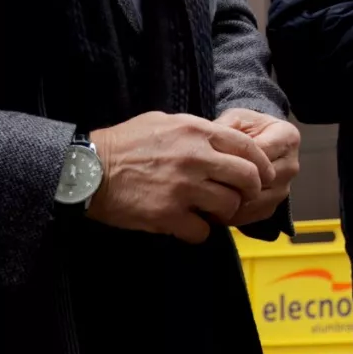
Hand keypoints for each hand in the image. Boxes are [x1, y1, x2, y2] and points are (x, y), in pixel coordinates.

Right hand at [86, 111, 273, 243]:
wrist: (89, 170)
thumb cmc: (125, 143)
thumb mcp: (165, 122)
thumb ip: (197, 130)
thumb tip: (221, 140)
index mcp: (197, 132)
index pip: (248, 148)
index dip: (261, 165)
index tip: (263, 176)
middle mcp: (196, 158)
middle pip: (247, 178)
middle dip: (250, 191)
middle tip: (242, 197)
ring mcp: (183, 188)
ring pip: (229, 207)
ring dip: (224, 213)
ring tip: (211, 212)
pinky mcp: (168, 216)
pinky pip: (203, 231)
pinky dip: (199, 232)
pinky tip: (188, 226)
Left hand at [214, 106, 300, 226]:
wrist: (256, 141)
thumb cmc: (245, 128)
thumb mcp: (236, 117)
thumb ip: (226, 126)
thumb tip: (213, 134)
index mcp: (287, 137)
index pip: (260, 153)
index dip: (234, 158)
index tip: (211, 159)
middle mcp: (291, 165)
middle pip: (260, 180)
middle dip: (232, 182)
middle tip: (205, 181)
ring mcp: (284, 188)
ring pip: (256, 201)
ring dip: (231, 202)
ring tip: (207, 196)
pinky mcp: (274, 205)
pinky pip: (253, 215)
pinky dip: (234, 214)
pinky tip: (215, 206)